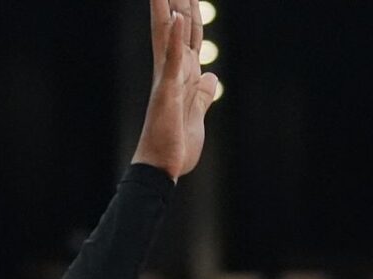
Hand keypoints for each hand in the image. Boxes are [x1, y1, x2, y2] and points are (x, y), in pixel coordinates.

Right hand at [131, 0, 219, 179]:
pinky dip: (174, 38)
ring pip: (170, 35)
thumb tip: (211, 76)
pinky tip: (175, 18)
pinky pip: (172, 60)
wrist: (161, 168)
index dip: (190, 14)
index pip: (187, 37)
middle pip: (177, 27)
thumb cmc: (175, 145)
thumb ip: (203, 94)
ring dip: (171, 8)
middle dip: (179, 1)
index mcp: (182, 77)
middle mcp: (172, 72)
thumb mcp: (197, 115)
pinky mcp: (167, 91)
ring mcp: (168, 79)